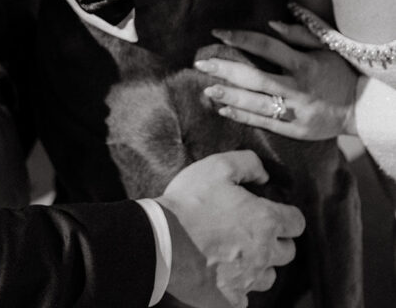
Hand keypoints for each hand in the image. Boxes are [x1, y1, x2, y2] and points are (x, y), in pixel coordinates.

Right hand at [157, 150, 303, 307]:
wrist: (161, 239)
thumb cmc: (190, 201)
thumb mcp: (218, 167)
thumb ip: (248, 164)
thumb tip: (264, 176)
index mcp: (265, 221)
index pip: (297, 222)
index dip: (288, 215)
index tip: (275, 212)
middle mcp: (264, 253)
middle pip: (288, 252)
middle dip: (277, 241)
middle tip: (256, 231)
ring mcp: (247, 280)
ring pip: (269, 277)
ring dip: (261, 265)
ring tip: (241, 254)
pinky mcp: (229, 298)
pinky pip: (244, 298)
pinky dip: (239, 288)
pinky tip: (225, 276)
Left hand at [194, 22, 358, 139]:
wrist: (359, 108)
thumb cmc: (338, 72)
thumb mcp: (324, 47)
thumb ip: (298, 34)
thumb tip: (270, 23)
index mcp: (304, 64)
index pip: (266, 46)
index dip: (240, 38)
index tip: (217, 33)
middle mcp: (298, 88)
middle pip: (255, 78)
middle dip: (225, 70)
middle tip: (201, 64)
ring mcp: (296, 111)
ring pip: (256, 104)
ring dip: (229, 96)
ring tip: (207, 89)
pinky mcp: (295, 130)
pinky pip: (264, 123)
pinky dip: (242, 116)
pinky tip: (223, 109)